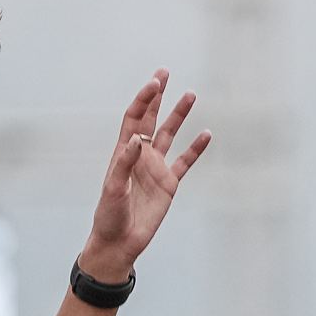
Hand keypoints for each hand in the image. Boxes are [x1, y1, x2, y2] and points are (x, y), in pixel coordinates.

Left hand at [81, 70, 208, 282]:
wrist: (119, 242)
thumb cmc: (109, 216)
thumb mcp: (113, 190)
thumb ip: (123, 164)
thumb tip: (137, 139)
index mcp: (124, 153)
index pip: (134, 119)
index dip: (144, 100)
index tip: (155, 83)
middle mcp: (140, 156)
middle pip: (150, 119)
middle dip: (157, 96)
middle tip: (165, 72)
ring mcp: (156, 168)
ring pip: (170, 135)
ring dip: (179, 115)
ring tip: (191, 94)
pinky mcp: (169, 184)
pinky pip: (185, 162)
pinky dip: (195, 149)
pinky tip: (206, 134)